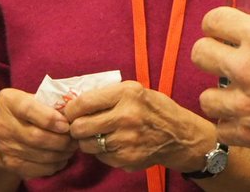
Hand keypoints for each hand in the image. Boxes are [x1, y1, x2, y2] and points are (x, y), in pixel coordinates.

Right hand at [0, 88, 77, 182]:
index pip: (29, 109)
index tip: (66, 125)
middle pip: (36, 136)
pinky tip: (62, 158)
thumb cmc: (29, 110)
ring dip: (61, 153)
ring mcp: (4, 146)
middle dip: (61, 140)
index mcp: (8, 101)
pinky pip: (37, 168)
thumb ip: (50, 103)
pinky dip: (54, 165)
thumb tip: (74, 113)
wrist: (6, 132)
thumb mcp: (35, 99)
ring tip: (71, 148)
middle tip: (75, 139)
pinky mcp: (10, 164)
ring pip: (39, 155)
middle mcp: (2, 124)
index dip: (50, 119)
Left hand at [62, 81, 212, 173]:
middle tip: (78, 126)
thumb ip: (108, 94)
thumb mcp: (135, 90)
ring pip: (88, 145)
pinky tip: (112, 144)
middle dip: (75, 127)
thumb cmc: (154, 109)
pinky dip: (101, 152)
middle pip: (80, 127)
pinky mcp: (127, 159)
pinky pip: (101, 157)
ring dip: (87, 141)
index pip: (84, 102)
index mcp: (126, 94)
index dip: (70, 109)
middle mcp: (126, 117)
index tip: (69, 112)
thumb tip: (76, 102)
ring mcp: (126, 141)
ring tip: (96, 135)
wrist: (179, 135)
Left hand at [191, 9, 249, 162]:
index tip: (222, 29)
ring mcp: (245, 104)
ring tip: (233, 94)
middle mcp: (246, 67)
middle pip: (199, 53)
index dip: (216, 23)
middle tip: (223, 58)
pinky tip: (243, 120)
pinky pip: (222, 129)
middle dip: (210, 53)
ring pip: (205, 97)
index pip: (214, 20)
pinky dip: (230, 126)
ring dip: (219, 95)